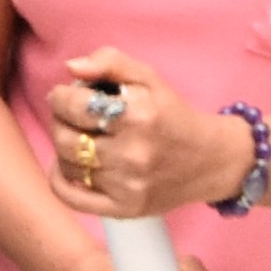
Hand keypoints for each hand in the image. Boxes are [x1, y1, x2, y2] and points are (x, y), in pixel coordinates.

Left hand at [42, 55, 247, 223]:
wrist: (210, 160)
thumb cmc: (173, 114)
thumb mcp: (149, 78)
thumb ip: (110, 62)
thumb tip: (71, 67)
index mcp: (138, 115)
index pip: (74, 105)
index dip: (60, 96)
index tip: (64, 95)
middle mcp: (132, 153)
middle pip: (65, 137)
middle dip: (59, 120)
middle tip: (69, 116)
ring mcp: (127, 185)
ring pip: (67, 165)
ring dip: (63, 148)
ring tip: (78, 137)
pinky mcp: (124, 209)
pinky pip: (72, 197)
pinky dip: (59, 180)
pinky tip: (67, 166)